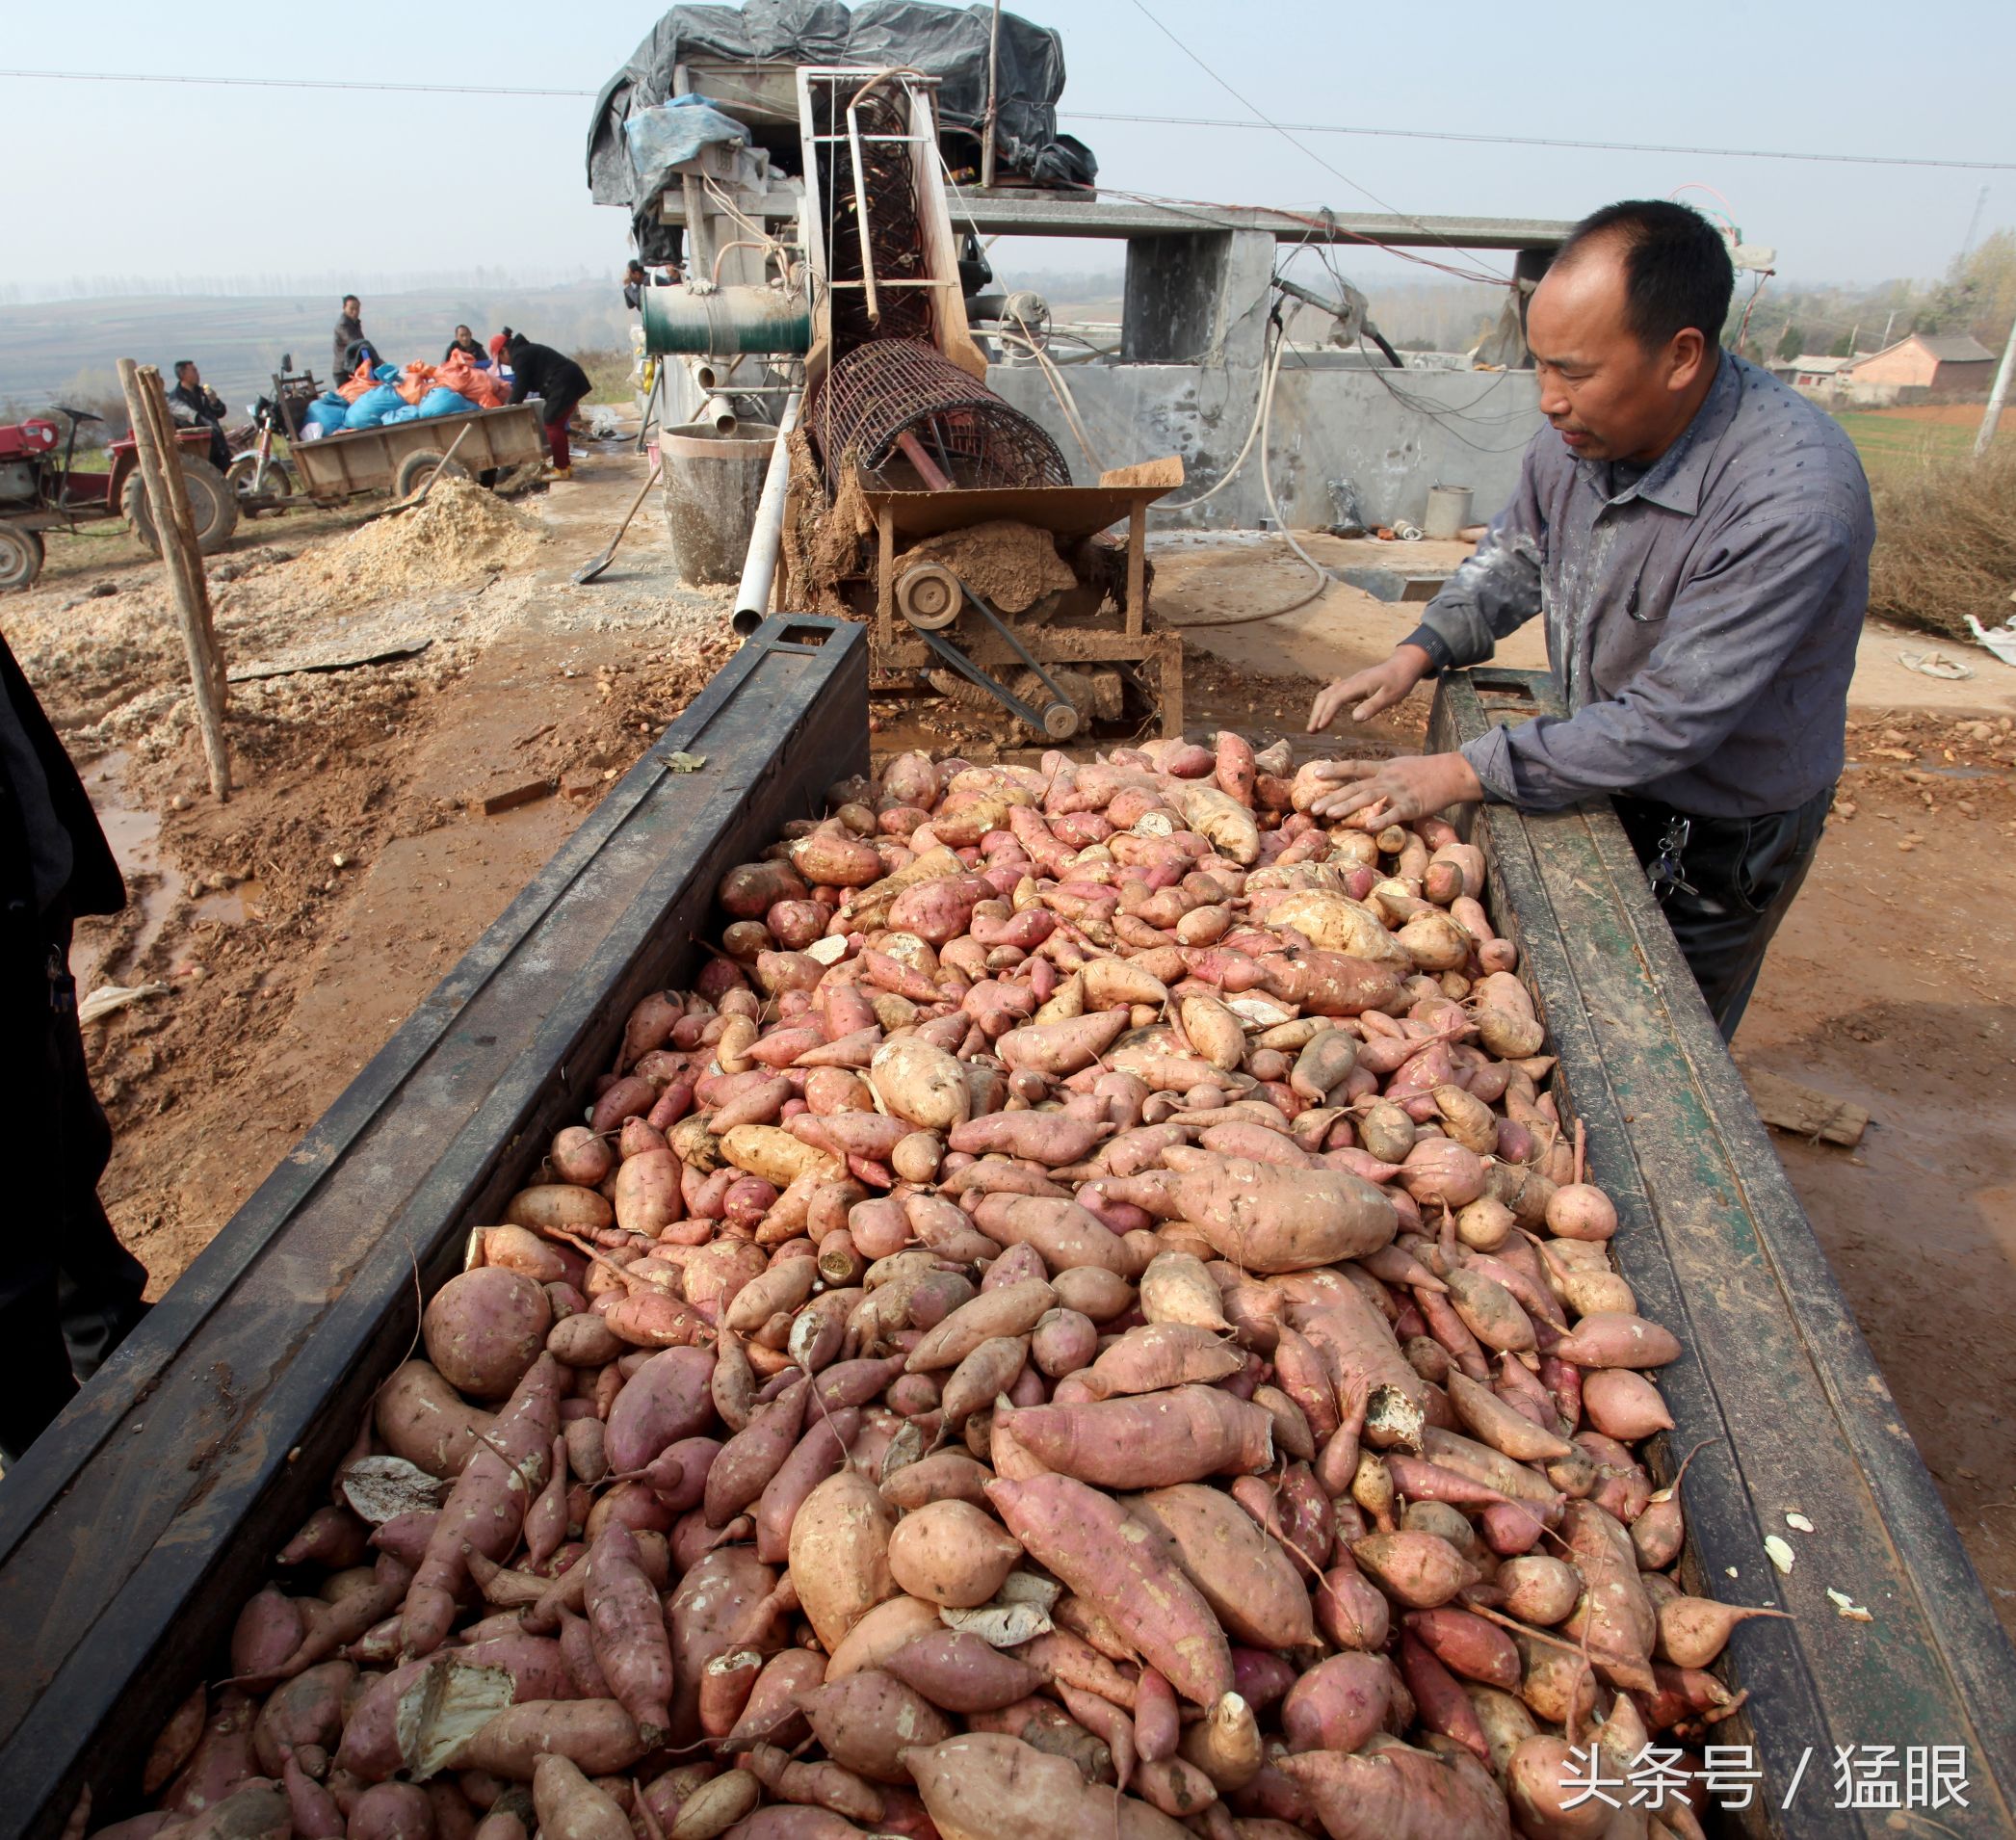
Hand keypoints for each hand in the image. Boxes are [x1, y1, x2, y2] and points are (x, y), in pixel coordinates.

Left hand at [1306, 751, 1483, 826]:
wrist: (1454, 772)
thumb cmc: (1427, 772)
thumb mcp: (1400, 767)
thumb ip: (1382, 775)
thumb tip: (1365, 783)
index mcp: (1384, 768)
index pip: (1354, 767)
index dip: (1335, 769)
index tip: (1315, 772)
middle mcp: (1387, 778)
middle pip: (1355, 786)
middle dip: (1333, 796)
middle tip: (1312, 807)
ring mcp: (1399, 791)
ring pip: (1369, 797)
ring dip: (1348, 806)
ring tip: (1330, 814)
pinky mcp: (1413, 805)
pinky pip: (1395, 813)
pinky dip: (1382, 819)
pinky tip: (1369, 826)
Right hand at [1307, 645, 1433, 731]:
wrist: (1403, 665)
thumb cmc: (1399, 681)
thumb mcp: (1390, 696)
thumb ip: (1372, 706)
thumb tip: (1354, 718)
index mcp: (1358, 684)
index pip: (1336, 698)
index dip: (1327, 713)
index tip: (1320, 727)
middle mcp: (1350, 682)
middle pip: (1326, 696)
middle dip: (1316, 713)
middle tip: (1310, 731)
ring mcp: (1349, 683)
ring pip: (1327, 694)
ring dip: (1318, 710)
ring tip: (1314, 728)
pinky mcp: (1351, 686)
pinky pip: (1333, 695)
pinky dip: (1325, 706)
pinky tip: (1325, 718)